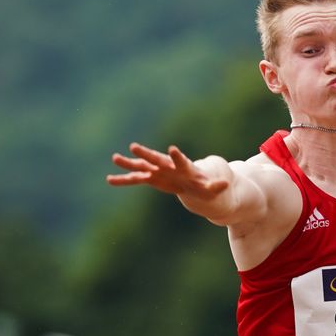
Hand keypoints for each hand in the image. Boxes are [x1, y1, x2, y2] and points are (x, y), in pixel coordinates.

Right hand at [107, 143, 230, 204]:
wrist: (193, 182)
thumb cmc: (203, 184)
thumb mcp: (210, 188)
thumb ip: (215, 186)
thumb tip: (226, 184)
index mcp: (183, 167)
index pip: (180, 161)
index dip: (176, 156)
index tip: (173, 149)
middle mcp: (168, 166)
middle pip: (156, 159)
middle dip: (146, 154)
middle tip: (134, 147)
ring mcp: (157, 171)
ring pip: (142, 166)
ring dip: (129, 164)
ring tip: (114, 158)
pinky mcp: (151, 178)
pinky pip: (135, 179)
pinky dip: (123, 180)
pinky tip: (109, 180)